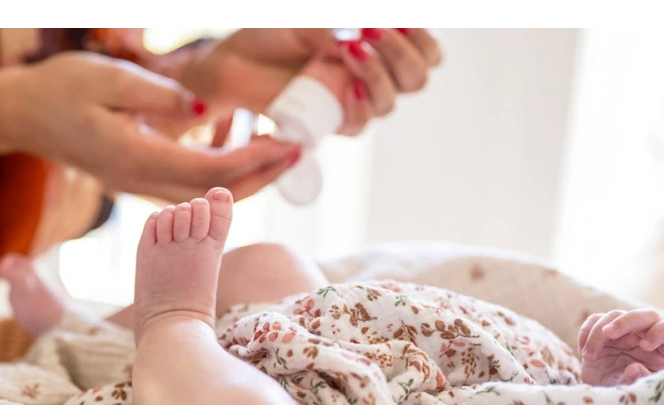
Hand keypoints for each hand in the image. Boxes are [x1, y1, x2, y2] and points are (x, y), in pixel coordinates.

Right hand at [0, 51, 301, 203]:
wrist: (20, 114)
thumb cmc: (59, 89)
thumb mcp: (108, 77)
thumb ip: (159, 95)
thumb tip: (206, 108)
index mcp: (134, 158)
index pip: (207, 170)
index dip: (251, 161)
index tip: (286, 144)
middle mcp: (137, 182)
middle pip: (211, 195)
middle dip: (260, 177)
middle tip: (298, 152)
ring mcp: (135, 186)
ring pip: (201, 198)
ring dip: (244, 182)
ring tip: (280, 156)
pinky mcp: (135, 181)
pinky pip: (186, 190)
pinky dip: (219, 179)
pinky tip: (240, 155)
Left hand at [176, 27, 441, 136]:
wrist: (237, 61)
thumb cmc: (275, 34)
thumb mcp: (312, 22)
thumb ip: (339, 28)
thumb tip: (362, 36)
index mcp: (378, 47)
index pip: (426, 51)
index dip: (424, 38)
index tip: (405, 20)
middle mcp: (371, 75)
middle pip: (416, 79)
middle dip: (403, 54)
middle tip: (375, 31)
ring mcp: (351, 100)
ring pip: (389, 103)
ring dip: (378, 74)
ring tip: (348, 48)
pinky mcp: (329, 122)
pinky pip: (357, 125)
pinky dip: (358, 106)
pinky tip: (348, 88)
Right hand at [579, 309, 663, 385]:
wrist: (602, 392)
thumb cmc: (624, 391)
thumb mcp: (635, 390)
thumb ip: (639, 380)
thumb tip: (634, 368)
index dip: (660, 332)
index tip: (644, 347)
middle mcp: (646, 335)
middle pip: (645, 315)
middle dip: (625, 322)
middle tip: (607, 333)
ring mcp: (624, 331)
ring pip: (615, 315)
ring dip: (598, 333)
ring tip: (588, 356)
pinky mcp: (603, 329)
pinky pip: (594, 320)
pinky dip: (585, 332)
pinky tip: (583, 350)